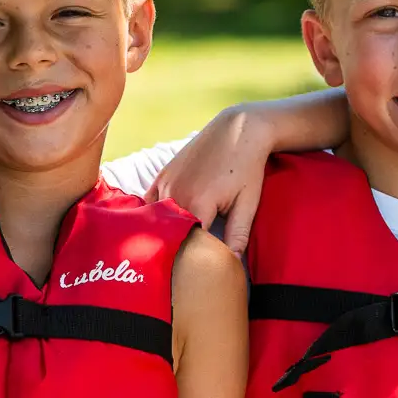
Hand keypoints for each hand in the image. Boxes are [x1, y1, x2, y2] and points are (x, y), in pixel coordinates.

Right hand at [148, 107, 274, 256]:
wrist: (238, 130)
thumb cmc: (247, 168)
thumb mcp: (247, 203)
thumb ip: (238, 235)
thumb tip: (231, 263)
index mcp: (198, 205)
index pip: (190, 246)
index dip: (196, 259)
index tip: (202, 267)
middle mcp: (176, 195)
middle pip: (171, 234)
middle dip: (179, 248)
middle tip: (187, 261)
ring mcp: (166, 184)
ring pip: (158, 220)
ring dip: (166, 232)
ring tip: (175, 245)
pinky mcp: (162, 175)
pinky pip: (150, 203)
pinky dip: (154, 215)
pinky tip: (161, 224)